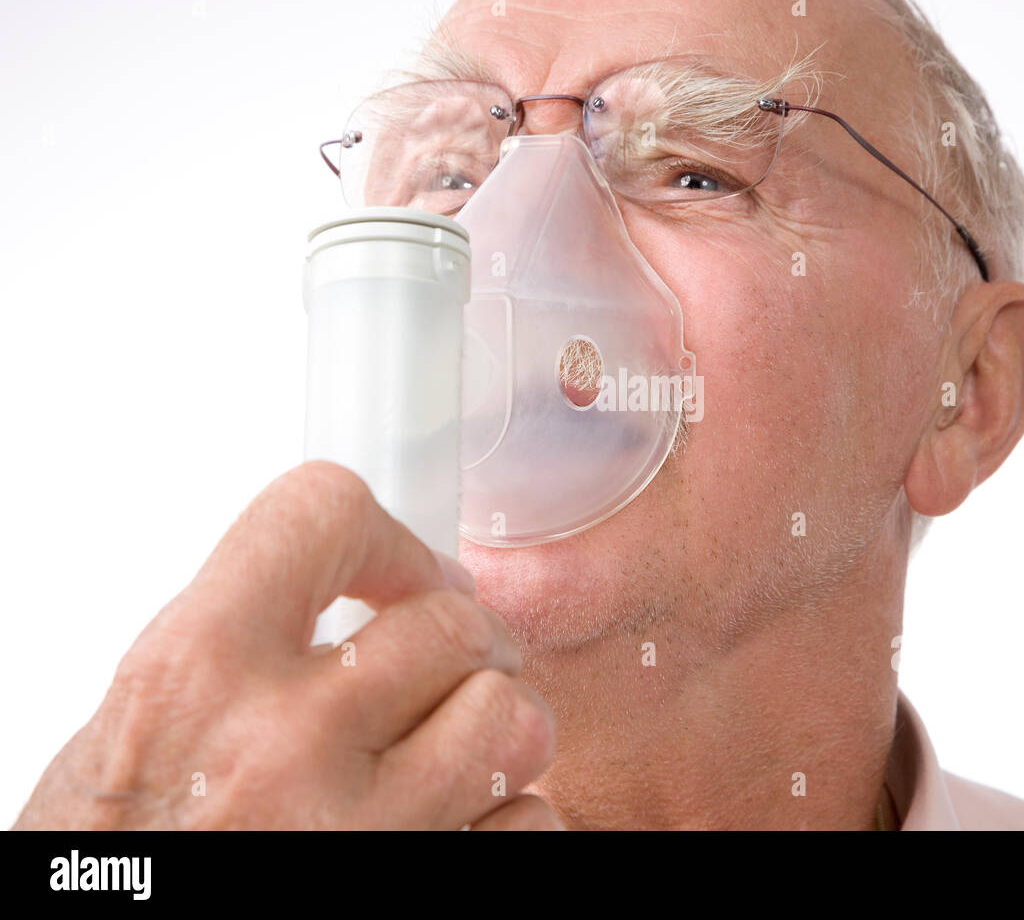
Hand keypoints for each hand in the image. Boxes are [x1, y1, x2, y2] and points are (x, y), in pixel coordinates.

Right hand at [13, 461, 559, 829]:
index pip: (325, 514)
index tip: (400, 575)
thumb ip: (240, 642)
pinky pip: (531, 820)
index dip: (384, 538)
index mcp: (195, 676)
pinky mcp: (422, 890)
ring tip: (457, 745)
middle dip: (461, 640)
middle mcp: (283, 747)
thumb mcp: (137, 724)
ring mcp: (363, 833)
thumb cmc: (119, 857)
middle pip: (452, 623)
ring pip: (513, 717)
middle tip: (445, 665)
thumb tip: (352, 589)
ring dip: (499, 727)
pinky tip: (455, 824)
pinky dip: (508, 819)